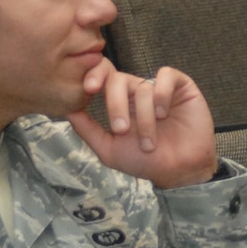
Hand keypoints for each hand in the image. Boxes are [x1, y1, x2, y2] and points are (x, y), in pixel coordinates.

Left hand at [68, 60, 217, 188]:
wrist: (179, 172)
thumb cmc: (144, 162)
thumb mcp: (109, 149)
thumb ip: (87, 129)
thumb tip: (65, 109)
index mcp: (119, 101)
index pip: (103, 76)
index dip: (94, 75)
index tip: (88, 89)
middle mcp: (137, 91)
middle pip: (118, 79)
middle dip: (115, 105)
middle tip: (121, 130)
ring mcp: (158, 88)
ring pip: (142, 87)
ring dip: (144, 118)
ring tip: (149, 142)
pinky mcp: (181, 86)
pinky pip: (166, 76)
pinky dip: (161, 94)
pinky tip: (163, 113)